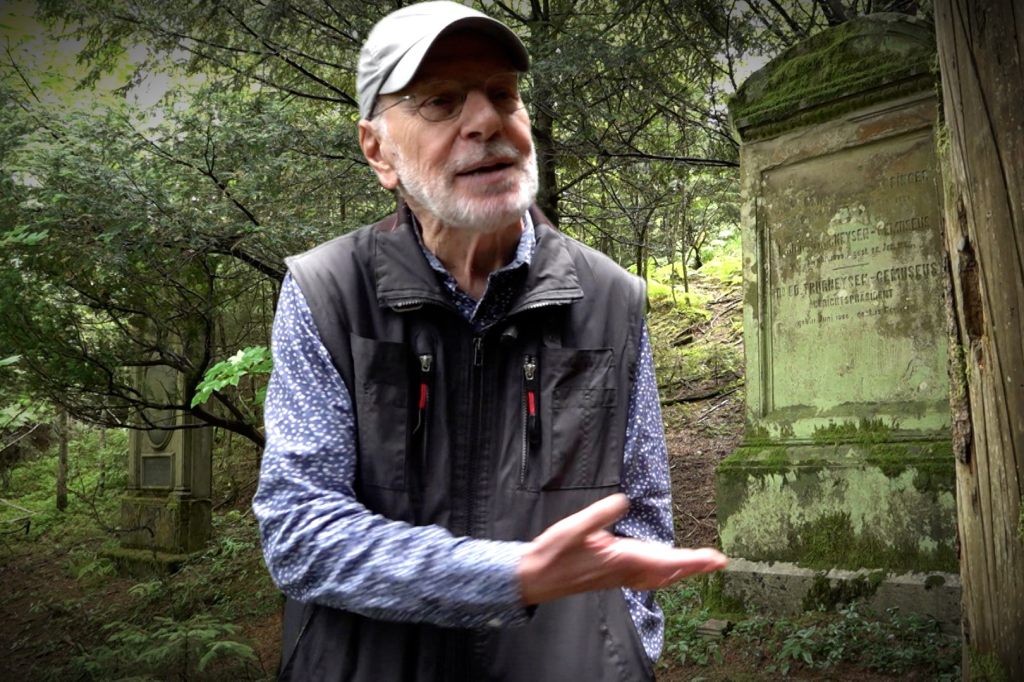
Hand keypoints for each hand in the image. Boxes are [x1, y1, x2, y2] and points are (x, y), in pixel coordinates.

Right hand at [517, 493, 727, 604]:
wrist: (536, 578)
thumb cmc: (553, 554)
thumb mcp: (574, 528)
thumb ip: (600, 514)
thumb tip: (624, 501)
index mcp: (621, 560)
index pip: (665, 562)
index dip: (693, 560)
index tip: (715, 559)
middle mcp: (625, 571)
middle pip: (668, 571)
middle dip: (694, 566)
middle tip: (719, 561)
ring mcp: (619, 576)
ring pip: (659, 577)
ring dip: (681, 570)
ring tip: (700, 565)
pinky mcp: (613, 576)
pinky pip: (647, 577)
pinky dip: (663, 573)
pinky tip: (663, 570)